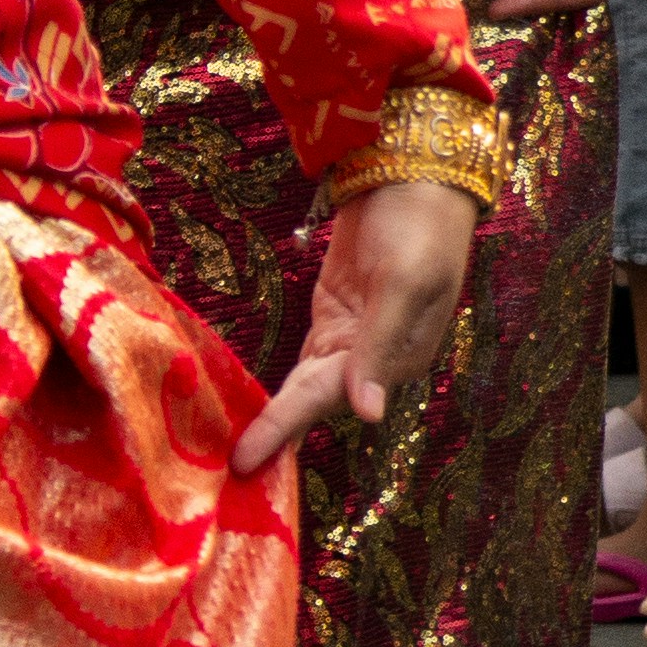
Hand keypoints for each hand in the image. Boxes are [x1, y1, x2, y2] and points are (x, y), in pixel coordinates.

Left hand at [234, 179, 476, 474]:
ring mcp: (352, 336)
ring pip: (307, 387)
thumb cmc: (419, 227)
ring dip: (277, 417)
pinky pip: (305, 360)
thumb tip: (368, 415)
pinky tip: (258, 407)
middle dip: (275, 433)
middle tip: (228, 471)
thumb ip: (379, 349)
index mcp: (399, 358)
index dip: (285, 427)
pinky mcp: (334, 313)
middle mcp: (374, 358)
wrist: (416, 175)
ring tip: (238, 454)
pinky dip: (284, 386)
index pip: (329, 399)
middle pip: (314, 401)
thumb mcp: (403, 284)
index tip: (247, 460)